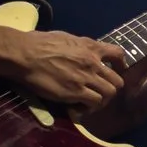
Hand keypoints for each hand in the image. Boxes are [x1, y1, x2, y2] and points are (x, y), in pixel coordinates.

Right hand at [0, 23, 130, 109]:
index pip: (118, 54)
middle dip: (110, 89)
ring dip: (101, 101)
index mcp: (90, 46)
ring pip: (109, 94)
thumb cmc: (39, 43)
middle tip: (99, 93)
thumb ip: (79, 46)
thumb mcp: (66, 38)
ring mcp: (85, 77)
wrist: (25, 54)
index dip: (121, 65)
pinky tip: (78, 107)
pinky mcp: (75, 92)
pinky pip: (93, 103)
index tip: (117, 71)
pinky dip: (88, 108)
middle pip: (117, 81)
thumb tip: (81, 51)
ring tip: (88, 103)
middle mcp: (93, 62)